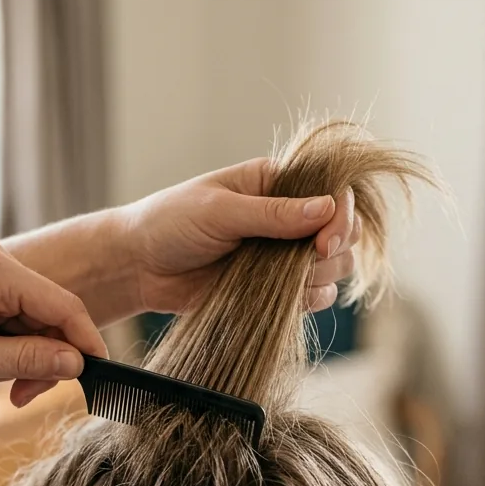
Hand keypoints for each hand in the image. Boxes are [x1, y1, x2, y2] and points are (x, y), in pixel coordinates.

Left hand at [0, 237, 106, 410]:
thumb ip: (27, 360)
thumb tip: (77, 363)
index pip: (63, 304)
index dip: (86, 342)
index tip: (101, 377)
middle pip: (49, 312)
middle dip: (47, 358)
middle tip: (24, 398)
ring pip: (31, 318)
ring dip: (25, 356)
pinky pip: (10, 315)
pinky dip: (7, 346)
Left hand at [124, 159, 360, 315]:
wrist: (140, 267)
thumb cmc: (170, 223)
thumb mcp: (219, 211)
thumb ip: (273, 214)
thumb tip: (325, 208)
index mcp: (276, 184)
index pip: (332, 194)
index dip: (340, 218)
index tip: (322, 244)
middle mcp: (288, 218)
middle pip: (344, 233)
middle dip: (334, 251)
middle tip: (308, 262)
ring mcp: (283, 255)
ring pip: (335, 267)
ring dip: (322, 277)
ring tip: (286, 281)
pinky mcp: (275, 288)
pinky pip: (314, 296)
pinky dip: (309, 301)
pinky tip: (286, 300)